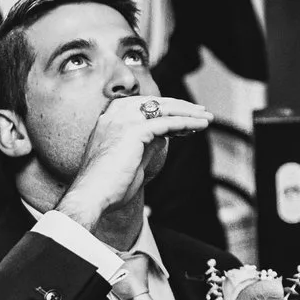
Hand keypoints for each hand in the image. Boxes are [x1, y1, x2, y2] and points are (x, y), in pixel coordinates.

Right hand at [52, 93, 212, 230]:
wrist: (92, 197)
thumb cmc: (109, 186)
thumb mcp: (131, 159)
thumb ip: (146, 144)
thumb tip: (165, 136)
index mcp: (111, 119)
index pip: (145, 106)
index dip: (169, 110)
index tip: (187, 118)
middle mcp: (115, 114)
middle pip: (155, 103)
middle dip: (181, 107)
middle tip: (201, 113)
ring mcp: (123, 120)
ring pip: (163, 108)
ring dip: (188, 112)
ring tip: (206, 118)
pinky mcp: (133, 131)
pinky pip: (166, 122)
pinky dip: (186, 123)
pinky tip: (200, 126)